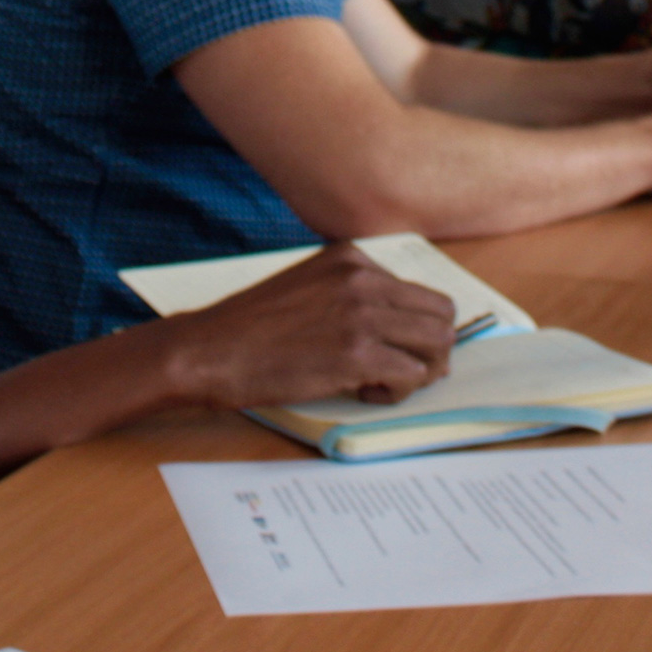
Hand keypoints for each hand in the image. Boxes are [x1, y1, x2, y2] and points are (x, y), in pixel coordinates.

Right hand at [156, 243, 457, 409]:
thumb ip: (352, 294)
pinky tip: (362, 393)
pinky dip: (396, 393)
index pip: (421, 292)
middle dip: (430, 351)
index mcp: (351, 258)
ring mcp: (362, 314)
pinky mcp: (356, 353)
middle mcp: (363, 279)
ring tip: (378, 383)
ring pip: (437, 346)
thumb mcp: (308, 286)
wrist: (209, 350)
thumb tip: (399, 326)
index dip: (414, 329)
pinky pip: (411, 376)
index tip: (392, 348)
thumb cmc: (250, 327)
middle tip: (399, 372)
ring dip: (417, 372)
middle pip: (441, 316)